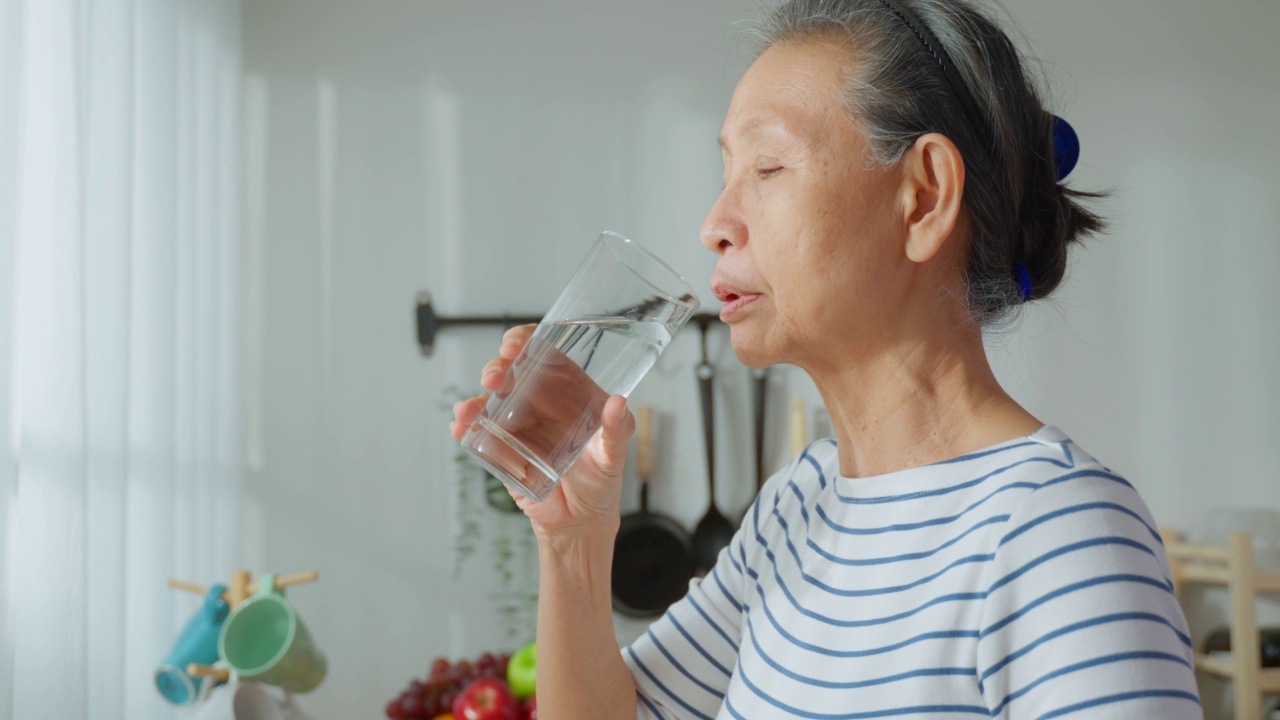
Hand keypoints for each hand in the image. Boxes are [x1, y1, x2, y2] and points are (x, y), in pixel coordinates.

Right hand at [450, 325, 633, 538]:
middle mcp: (540, 402)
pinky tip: (460, 428)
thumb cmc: (601, 481)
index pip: (543, 353)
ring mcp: (518, 424)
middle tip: (494, 377)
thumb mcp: (613, 455)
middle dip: (496, 367)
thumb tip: (618, 403)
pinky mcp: (502, 448)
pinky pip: (479, 432)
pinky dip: (466, 427)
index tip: (515, 346)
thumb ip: (617, 430)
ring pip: (489, 399)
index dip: (525, 340)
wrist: (579, 521)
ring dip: (475, 399)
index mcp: (568, 391)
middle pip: (511, 372)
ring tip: (469, 410)